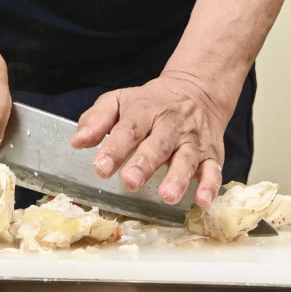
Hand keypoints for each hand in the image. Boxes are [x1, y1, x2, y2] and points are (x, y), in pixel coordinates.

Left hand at [70, 72, 226, 207]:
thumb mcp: (119, 101)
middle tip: (130, 182)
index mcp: (145, 110)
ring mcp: (192, 140)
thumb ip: (97, 119)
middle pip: (158, 144)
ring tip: (167, 196)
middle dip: (145, 164)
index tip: (101, 168)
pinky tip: (202, 200)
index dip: (115, 148)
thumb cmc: (150, 102)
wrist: (197, 90)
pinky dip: (210, 185)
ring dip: (178, 178)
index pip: (129, 128)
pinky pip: (213, 170)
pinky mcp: (211, 154)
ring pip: (187, 158)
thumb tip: (77, 141)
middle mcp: (170, 125)